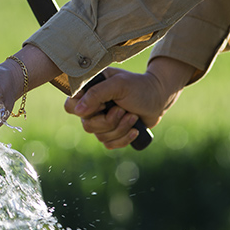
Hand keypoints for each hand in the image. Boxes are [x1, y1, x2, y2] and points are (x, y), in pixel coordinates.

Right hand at [64, 56, 193, 148]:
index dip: (84, 110)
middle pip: (87, 125)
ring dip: (120, 128)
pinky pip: (109, 144)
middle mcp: (92, 107)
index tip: (103, 104)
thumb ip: (96, 94)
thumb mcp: (119, 85)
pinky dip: (124, 138)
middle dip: (109, 121)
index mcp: (89, 91)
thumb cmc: (140, 87)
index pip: (70, 106)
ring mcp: (101, 121)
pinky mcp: (112, 133)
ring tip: (133, 116)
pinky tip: (134, 130)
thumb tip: (78, 111)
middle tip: (123, 110)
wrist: (159, 99)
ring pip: (100, 136)